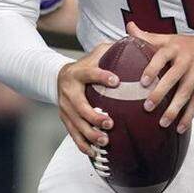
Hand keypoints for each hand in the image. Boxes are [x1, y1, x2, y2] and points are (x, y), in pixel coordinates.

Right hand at [57, 41, 117, 155]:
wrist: (57, 78)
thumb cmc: (85, 66)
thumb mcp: (96, 53)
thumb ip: (113, 49)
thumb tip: (136, 39)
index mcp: (77, 73)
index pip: (89, 73)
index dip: (102, 76)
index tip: (116, 80)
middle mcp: (69, 91)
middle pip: (79, 106)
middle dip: (94, 116)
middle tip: (110, 122)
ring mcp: (65, 107)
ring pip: (76, 124)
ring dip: (90, 134)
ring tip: (105, 141)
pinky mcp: (65, 120)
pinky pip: (73, 135)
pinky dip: (83, 145)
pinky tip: (95, 153)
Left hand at [128, 21, 193, 133]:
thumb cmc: (189, 45)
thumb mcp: (170, 38)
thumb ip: (148, 36)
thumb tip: (129, 26)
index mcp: (174, 47)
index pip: (161, 57)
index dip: (152, 68)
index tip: (143, 82)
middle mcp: (186, 59)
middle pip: (173, 77)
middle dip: (161, 93)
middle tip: (148, 106)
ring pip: (185, 93)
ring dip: (174, 109)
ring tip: (162, 122)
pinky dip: (189, 116)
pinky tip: (180, 127)